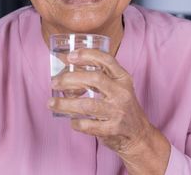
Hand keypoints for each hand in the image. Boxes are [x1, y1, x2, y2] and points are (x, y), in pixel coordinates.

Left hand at [48, 48, 169, 173]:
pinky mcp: (112, 129)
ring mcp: (118, 111)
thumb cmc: (122, 107)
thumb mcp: (118, 87)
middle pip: (95, 79)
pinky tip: (71, 120)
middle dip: (70, 79)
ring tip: (51, 103)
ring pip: (87, 105)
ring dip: (65, 104)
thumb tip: (69, 70)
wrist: (139, 134)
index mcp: (123, 79)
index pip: (107, 60)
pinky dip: (75, 123)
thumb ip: (100, 77)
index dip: (88, 55)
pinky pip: (88, 125)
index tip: (70, 56)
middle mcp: (122, 93)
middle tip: (55, 82)